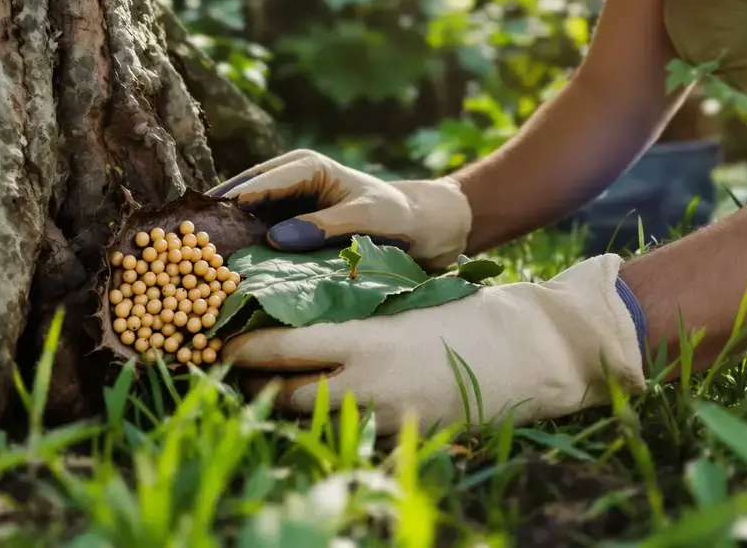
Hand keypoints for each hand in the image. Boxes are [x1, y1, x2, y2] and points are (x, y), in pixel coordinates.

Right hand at [210, 149, 471, 269]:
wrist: (429, 229)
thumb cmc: (403, 216)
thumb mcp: (370, 217)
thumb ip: (327, 224)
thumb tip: (276, 237)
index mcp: (305, 167)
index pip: (256, 184)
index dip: (225, 206)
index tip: (197, 230)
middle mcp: (287, 182)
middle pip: (238, 202)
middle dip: (211, 226)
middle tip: (177, 255)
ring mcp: (283, 208)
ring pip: (241, 225)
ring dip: (221, 246)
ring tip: (187, 274)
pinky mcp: (286, 233)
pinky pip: (255, 244)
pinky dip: (239, 260)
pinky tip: (219, 285)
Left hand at [223, 254, 645, 434]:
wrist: (529, 353)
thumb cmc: (464, 314)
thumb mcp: (401, 306)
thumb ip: (352, 319)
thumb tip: (298, 319)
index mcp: (364, 340)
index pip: (282, 350)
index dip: (241, 351)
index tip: (217, 344)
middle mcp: (367, 385)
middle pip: (285, 395)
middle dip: (254, 387)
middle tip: (235, 373)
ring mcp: (385, 420)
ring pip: (312, 424)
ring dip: (287, 409)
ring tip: (271, 391)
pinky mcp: (404, 441)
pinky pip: (349, 438)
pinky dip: (329, 426)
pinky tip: (324, 411)